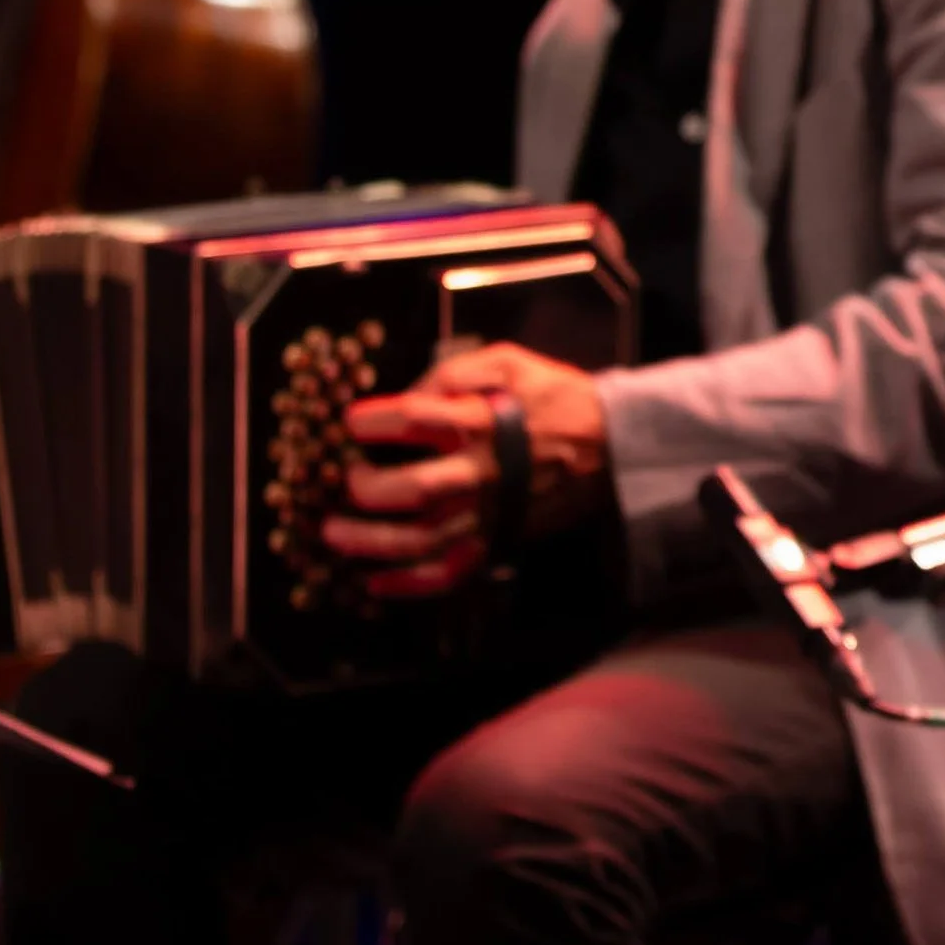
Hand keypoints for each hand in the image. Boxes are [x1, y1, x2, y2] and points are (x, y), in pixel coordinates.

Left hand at [323, 342, 610, 600]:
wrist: (611, 444)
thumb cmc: (555, 397)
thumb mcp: (511, 360)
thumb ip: (456, 369)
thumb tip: (410, 393)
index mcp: (484, 420)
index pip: (415, 418)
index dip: (374, 420)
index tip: (350, 420)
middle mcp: (482, 471)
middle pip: (414, 488)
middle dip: (367, 487)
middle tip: (347, 477)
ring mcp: (490, 513)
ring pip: (423, 539)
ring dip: (371, 542)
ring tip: (334, 535)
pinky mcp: (499, 541)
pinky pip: (451, 573)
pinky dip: (411, 584)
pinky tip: (376, 583)